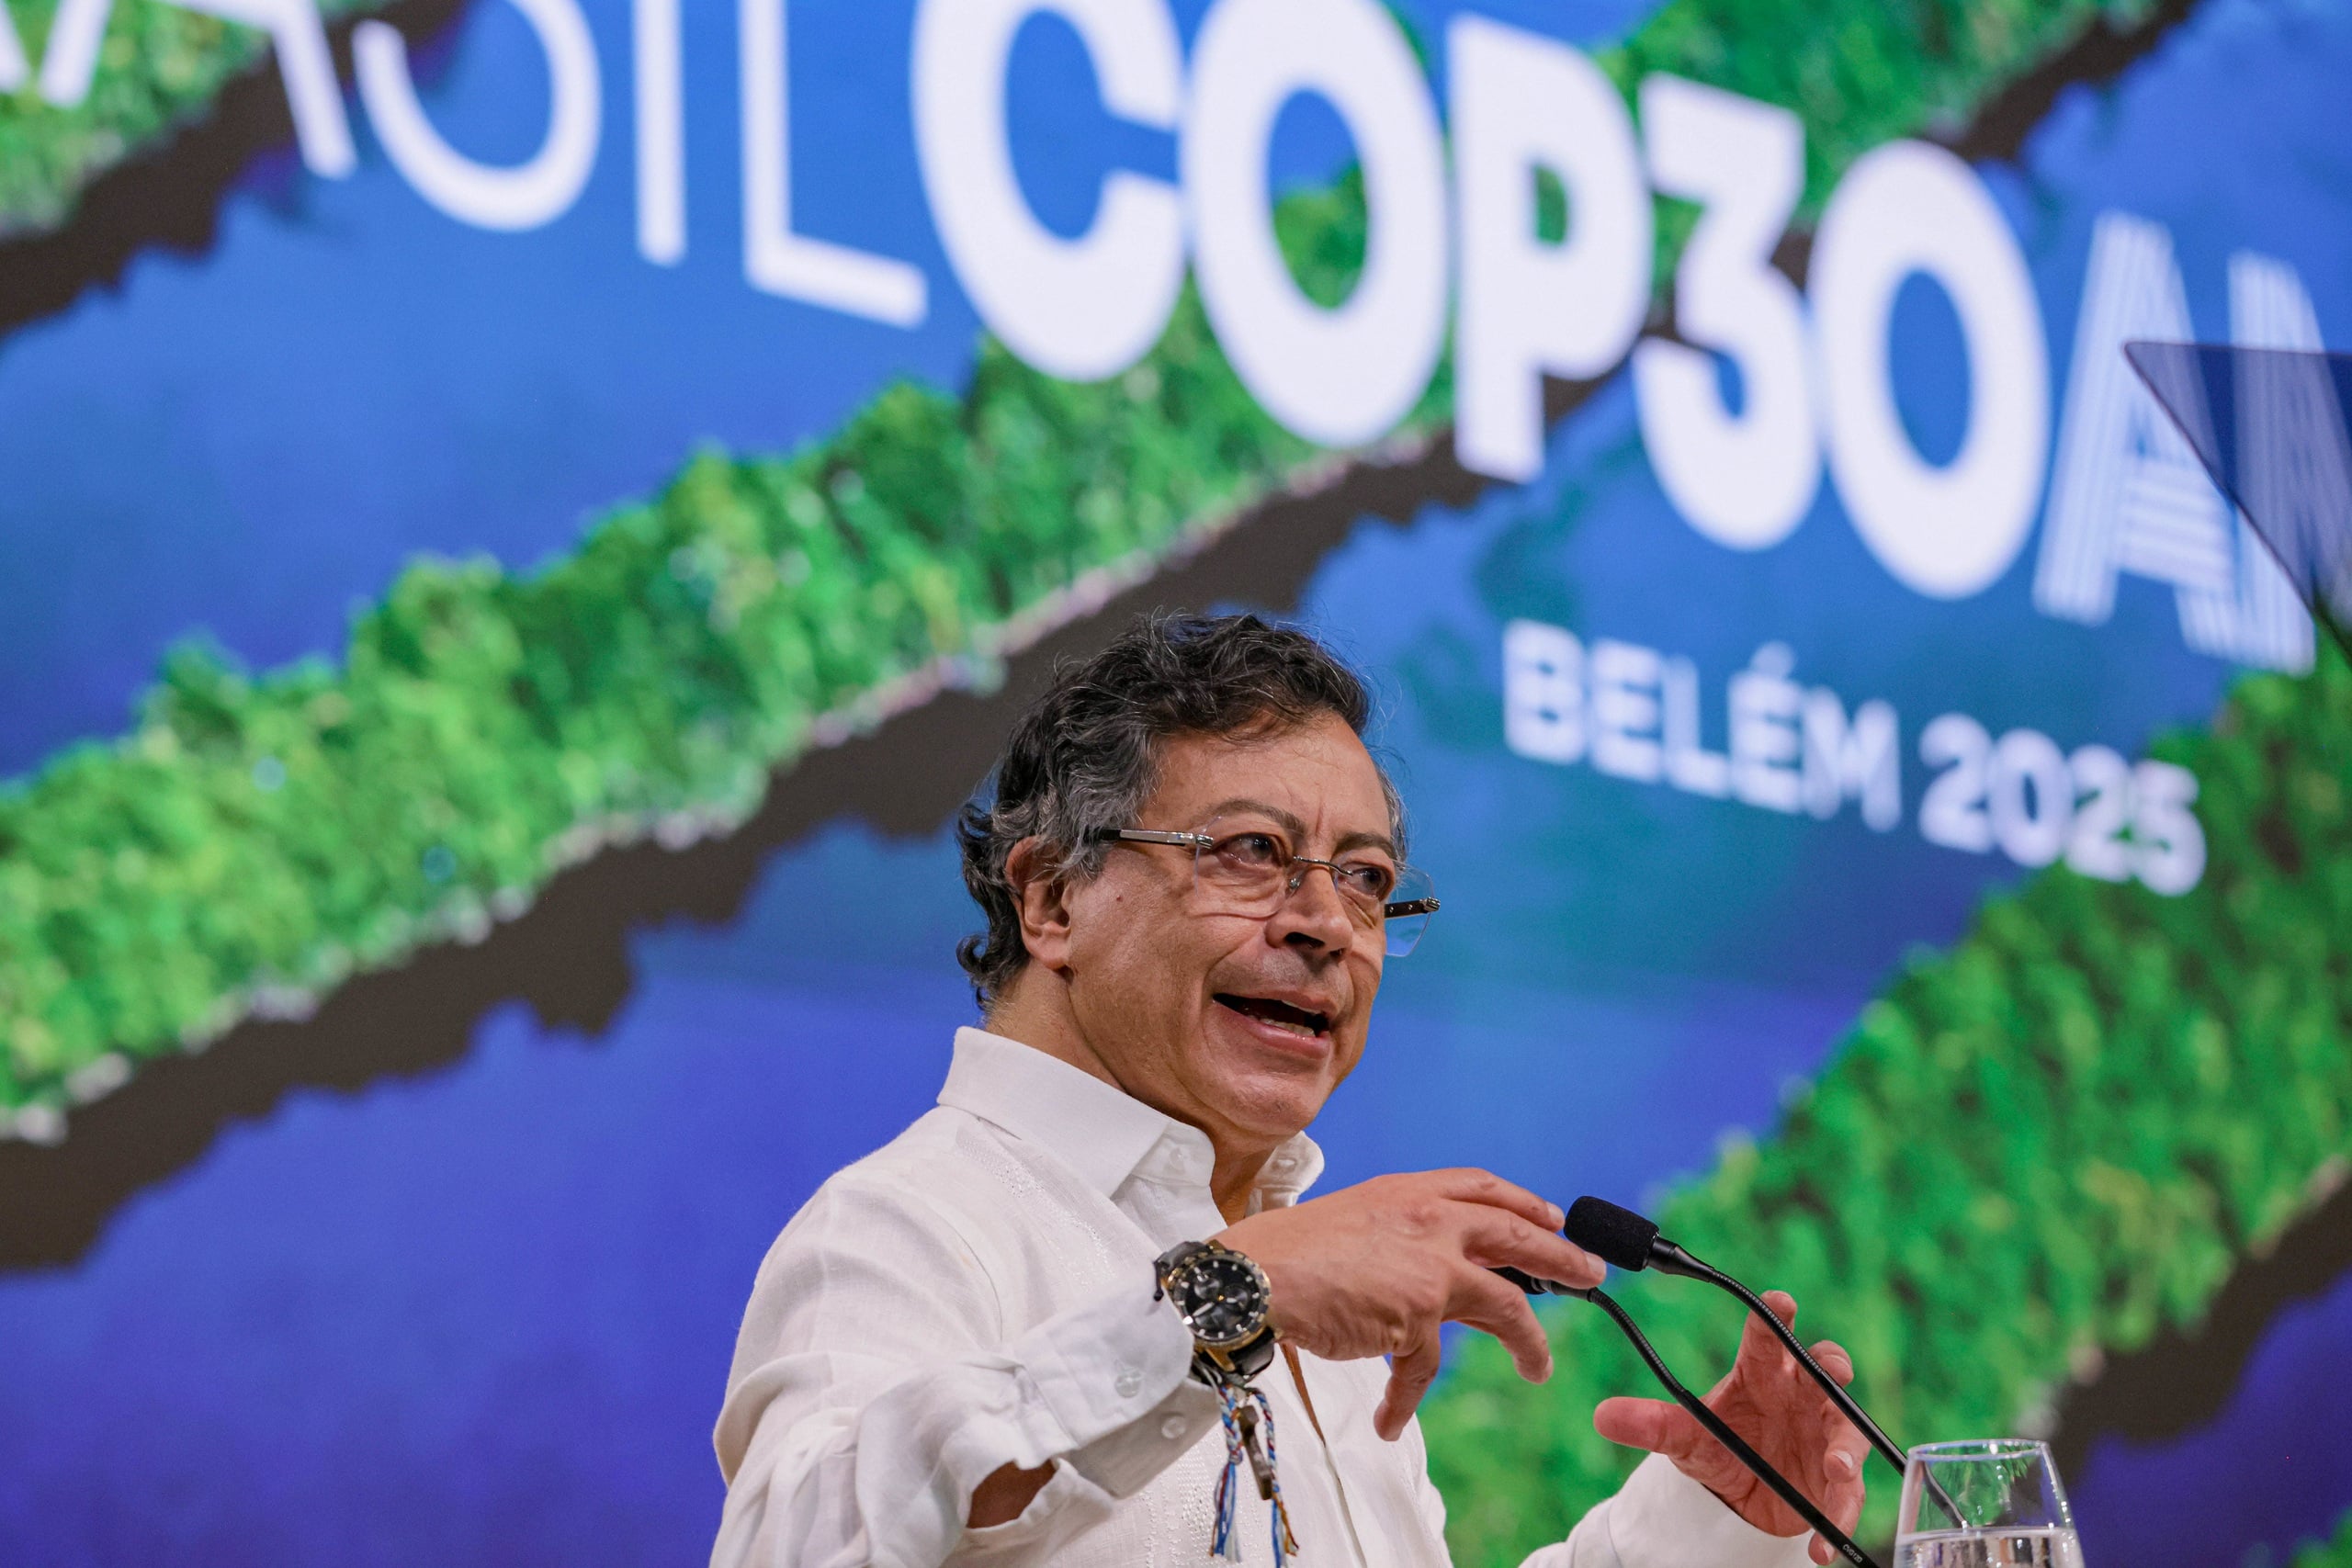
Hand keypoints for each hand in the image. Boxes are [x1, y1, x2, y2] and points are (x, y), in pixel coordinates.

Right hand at [1215, 1168, 1601, 1439]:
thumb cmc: (1284, 1252)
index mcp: (1408, 1193)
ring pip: (1508, 1305)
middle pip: (1518, 1234)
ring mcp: (1431, 1267)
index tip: (1549, 1216)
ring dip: (1531, 1342)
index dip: (1521, 1201)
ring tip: (1540, 1368)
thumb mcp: (1350, 1221)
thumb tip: (1418, 1268)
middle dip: (1563, 1256)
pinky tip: (1392, 1421)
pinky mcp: (1419, 1316)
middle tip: (1591, 1273)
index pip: (1480, 1186)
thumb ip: (1393, 1236)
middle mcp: (1429, 1222)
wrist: (1255, 1277)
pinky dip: (1405, 1398)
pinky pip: (1424, 1369)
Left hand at [1593, 1291, 1867, 1563]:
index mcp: (1760, 1373)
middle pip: (1824, 1370)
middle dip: (1833, 1366)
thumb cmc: (1718, 1445)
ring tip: (1835, 1468)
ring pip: (1846, 1431)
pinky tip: (1820, 1546)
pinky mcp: (1836, 1479)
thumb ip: (1652, 1424)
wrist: (1737, 1497)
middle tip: (1835, 1370)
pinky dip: (1839, 1517)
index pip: (1768, 1338)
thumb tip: (1602, 1416)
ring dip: (1845, 1448)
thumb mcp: (1683, 1437)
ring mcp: (1823, 1435)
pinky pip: (1846, 1495)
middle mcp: (1799, 1396)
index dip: (1776, 1316)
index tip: (1781, 1301)